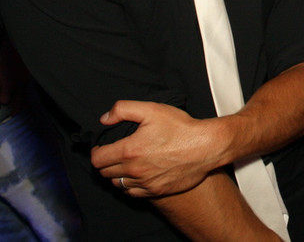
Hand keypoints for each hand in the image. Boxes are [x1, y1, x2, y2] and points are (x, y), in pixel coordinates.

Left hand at [0, 40, 28, 109]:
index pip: (5, 100)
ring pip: (25, 97)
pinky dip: (25, 96)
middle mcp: (19, 86)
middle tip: (13, 116)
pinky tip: (24, 99)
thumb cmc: (1, 61)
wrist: (15, 49)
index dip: (3, 100)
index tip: (2, 98)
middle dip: (16, 110)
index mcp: (8, 85)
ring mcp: (26, 82)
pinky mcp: (30, 79)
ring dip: (22, 104)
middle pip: (19, 103)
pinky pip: (27, 91)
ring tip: (19, 111)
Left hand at [90, 101, 221, 196]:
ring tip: (127, 163)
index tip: (103, 147)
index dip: (97, 151)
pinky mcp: (156, 191)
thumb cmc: (181, 128)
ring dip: (117, 174)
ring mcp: (145, 183)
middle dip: (106, 162)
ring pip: (118, 184)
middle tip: (115, 152)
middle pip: (105, 173)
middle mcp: (135, 170)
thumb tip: (104, 119)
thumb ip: (123, 110)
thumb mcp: (152, 109)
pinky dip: (131, 185)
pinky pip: (133, 193)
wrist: (206, 146)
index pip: (97, 159)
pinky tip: (138, 175)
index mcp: (130, 150)